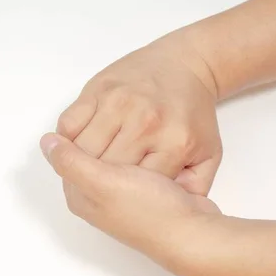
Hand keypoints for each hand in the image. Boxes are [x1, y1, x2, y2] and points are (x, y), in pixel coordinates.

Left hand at [40, 133, 220, 270]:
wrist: (194, 231)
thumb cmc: (148, 211)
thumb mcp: (102, 184)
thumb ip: (71, 162)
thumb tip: (46, 142)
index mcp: (82, 195)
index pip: (70, 152)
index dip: (84, 132)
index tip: (106, 117)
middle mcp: (98, 193)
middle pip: (92, 151)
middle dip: (108, 135)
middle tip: (132, 122)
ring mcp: (124, 189)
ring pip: (116, 150)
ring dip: (129, 138)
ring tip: (148, 130)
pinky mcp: (147, 184)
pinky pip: (138, 156)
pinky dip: (145, 147)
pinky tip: (157, 140)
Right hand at [56, 31, 221, 195]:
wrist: (184, 63)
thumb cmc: (192, 112)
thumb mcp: (208, 155)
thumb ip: (192, 189)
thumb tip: (167, 212)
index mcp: (174, 143)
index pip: (137, 187)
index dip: (126, 197)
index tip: (124, 198)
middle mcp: (145, 123)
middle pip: (105, 171)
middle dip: (100, 184)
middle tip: (101, 188)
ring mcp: (118, 104)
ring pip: (82, 151)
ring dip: (80, 164)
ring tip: (88, 171)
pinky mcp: (97, 90)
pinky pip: (68, 125)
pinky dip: (67, 140)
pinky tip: (80, 146)